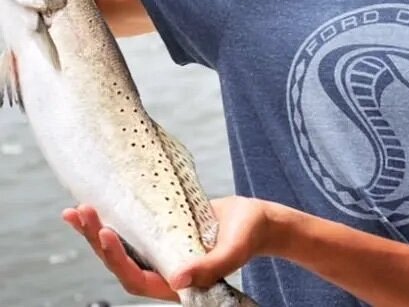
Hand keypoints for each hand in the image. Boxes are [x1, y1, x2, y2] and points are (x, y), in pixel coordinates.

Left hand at [62, 196, 272, 295]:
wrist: (257, 221)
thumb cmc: (249, 237)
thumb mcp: (233, 250)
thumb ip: (209, 267)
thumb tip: (178, 280)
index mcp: (175, 281)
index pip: (136, 278)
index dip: (117, 260)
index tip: (105, 233)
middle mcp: (162, 267)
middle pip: (120, 261)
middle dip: (96, 239)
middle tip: (78, 214)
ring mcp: (160, 248)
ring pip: (122, 245)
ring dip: (97, 229)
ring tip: (76, 211)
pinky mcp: (162, 229)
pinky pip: (134, 226)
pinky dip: (117, 214)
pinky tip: (102, 201)